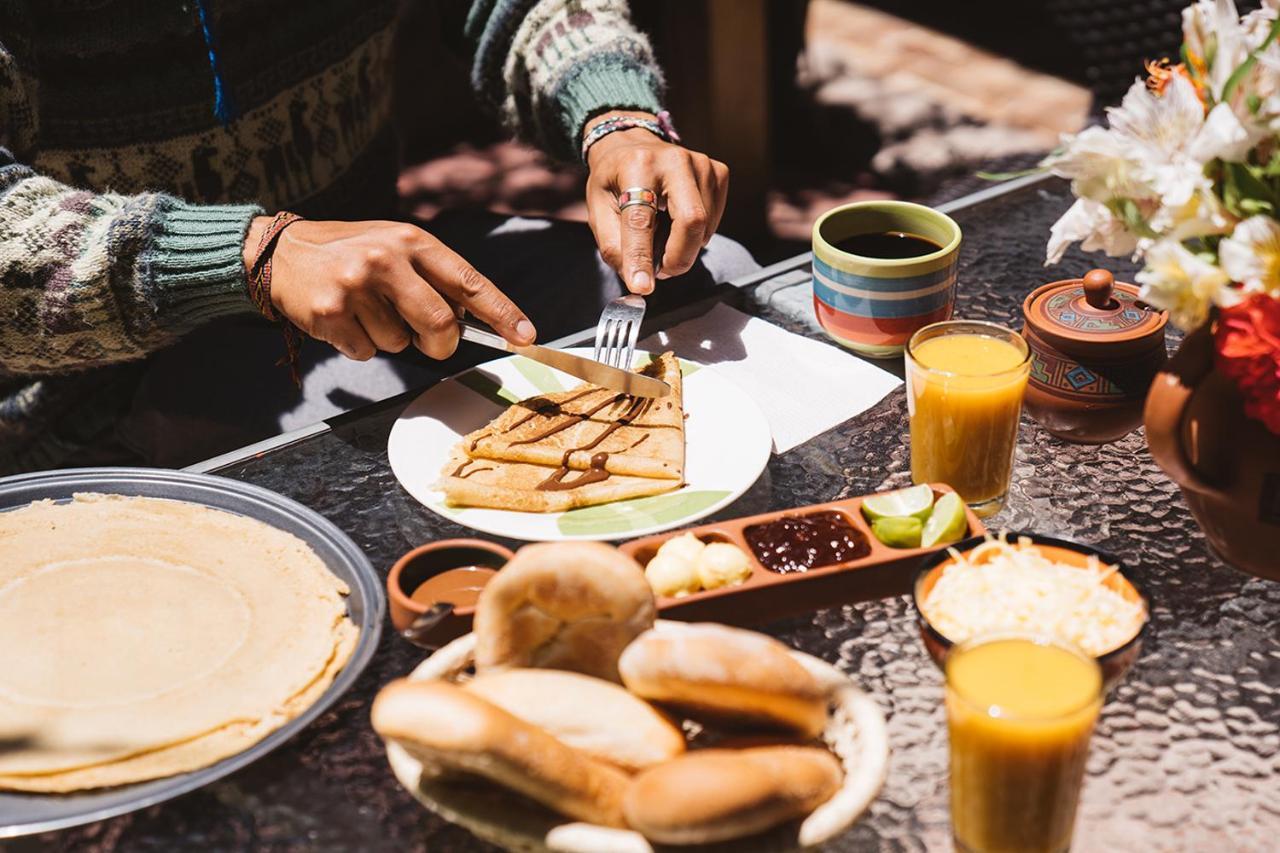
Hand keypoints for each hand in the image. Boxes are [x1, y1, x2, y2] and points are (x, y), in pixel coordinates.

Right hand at [243, 219, 535, 360]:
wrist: (280, 252)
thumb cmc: (349, 253)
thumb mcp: (394, 247)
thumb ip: (432, 278)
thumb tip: (471, 321)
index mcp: (411, 240)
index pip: (468, 281)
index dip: (501, 312)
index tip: (525, 336)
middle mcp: (386, 259)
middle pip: (441, 325)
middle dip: (440, 343)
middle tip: (427, 340)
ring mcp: (357, 286)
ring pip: (401, 343)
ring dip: (390, 338)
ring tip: (365, 311)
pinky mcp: (332, 313)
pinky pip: (367, 352)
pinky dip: (360, 345)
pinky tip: (344, 320)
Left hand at [585, 112, 728, 294]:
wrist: (632, 146)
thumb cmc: (614, 181)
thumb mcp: (598, 210)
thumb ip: (614, 247)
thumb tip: (639, 282)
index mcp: (637, 165)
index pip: (641, 219)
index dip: (641, 257)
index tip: (642, 286)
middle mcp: (674, 160)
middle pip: (691, 221)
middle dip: (677, 258)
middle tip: (660, 271)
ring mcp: (702, 164)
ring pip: (704, 227)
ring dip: (683, 248)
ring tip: (661, 237)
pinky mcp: (718, 172)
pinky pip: (713, 222)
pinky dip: (696, 235)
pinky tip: (676, 223)